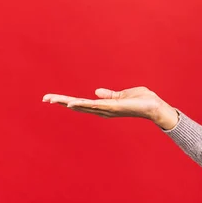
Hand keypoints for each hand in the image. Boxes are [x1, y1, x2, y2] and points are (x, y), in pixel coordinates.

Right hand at [42, 86, 178, 128]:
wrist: (155, 106)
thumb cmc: (142, 100)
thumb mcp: (123, 95)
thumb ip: (110, 94)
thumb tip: (96, 92)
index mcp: (104, 106)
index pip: (82, 103)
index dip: (67, 101)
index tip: (53, 98)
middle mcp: (103, 110)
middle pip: (78, 106)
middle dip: (62, 102)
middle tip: (45, 98)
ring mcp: (107, 110)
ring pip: (83, 106)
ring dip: (68, 102)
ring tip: (53, 99)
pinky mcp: (114, 107)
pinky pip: (96, 105)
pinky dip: (84, 104)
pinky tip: (73, 103)